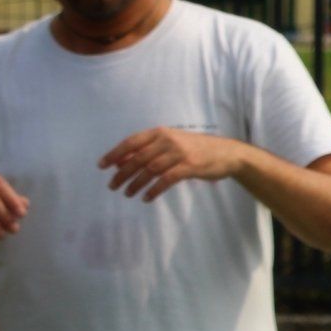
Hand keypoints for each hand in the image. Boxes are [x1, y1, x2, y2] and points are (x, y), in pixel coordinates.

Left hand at [99, 127, 244, 201]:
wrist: (228, 154)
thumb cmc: (197, 149)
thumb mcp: (173, 144)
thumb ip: (150, 150)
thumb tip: (122, 162)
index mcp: (161, 133)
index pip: (131, 142)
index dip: (115, 154)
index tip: (102, 166)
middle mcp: (168, 141)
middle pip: (138, 158)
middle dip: (122, 173)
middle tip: (113, 186)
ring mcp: (179, 153)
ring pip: (149, 170)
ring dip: (136, 184)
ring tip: (128, 194)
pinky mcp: (189, 166)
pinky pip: (166, 180)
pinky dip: (154, 190)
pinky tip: (147, 197)